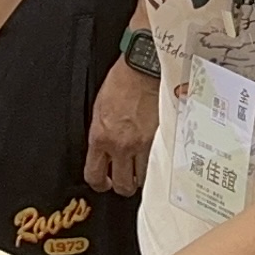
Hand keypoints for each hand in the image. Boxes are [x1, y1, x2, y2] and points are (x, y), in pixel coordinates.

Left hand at [86, 58, 158, 194]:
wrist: (144, 69)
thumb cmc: (121, 82)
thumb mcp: (99, 110)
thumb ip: (101, 135)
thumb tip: (103, 151)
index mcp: (100, 137)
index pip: (94, 175)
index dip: (99, 184)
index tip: (103, 181)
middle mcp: (121, 146)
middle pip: (121, 185)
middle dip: (122, 186)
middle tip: (125, 179)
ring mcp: (143, 145)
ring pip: (143, 179)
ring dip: (142, 176)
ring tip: (143, 168)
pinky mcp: (161, 140)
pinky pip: (159, 163)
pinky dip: (157, 164)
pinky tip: (156, 158)